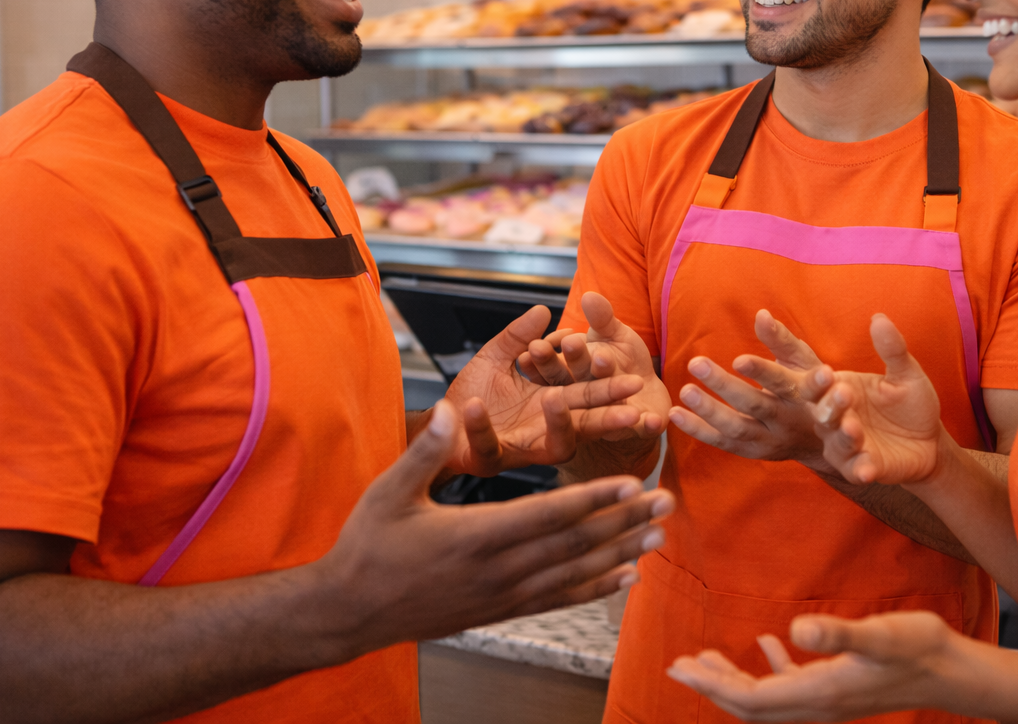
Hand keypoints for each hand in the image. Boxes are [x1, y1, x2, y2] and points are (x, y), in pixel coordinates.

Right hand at [319, 400, 675, 656]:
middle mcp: (497, 569)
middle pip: (574, 545)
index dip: (593, 501)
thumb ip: (425, 451)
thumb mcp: (389, 491)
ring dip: (619, 553)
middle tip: (665, 503)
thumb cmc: (369, 545)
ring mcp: (501, 594)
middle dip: (623, 522)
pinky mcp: (500, 610)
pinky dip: (594, 589)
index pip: (548, 516)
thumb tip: (447, 406)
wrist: (351, 611)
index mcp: (475, 535)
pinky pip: (557, 600)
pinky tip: (624, 577)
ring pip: (574, 574)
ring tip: (657, 535)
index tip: (630, 484)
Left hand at [444, 305, 647, 474]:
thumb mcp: (496, 357)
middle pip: (586, 426)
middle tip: (629, 412)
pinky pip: (489, 446)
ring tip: (554, 398)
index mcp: (552, 404)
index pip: (589, 396)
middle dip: (607, 419)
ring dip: (558, 426)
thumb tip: (543, 309)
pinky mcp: (489, 459)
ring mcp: (520, 448)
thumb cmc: (474, 393)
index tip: (635, 380)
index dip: (611, 390)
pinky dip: (481, 426)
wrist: (440, 422)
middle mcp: (544, 430)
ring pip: (553, 447)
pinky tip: (476, 403)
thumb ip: (517, 336)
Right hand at [517, 292, 669, 443]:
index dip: (547, 355)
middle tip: (572, 342)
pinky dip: (645, 425)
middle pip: (572, 386)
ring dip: (604, 394)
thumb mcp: (613, 335)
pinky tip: (651, 420)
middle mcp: (583, 404)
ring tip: (605, 366)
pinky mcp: (635, 433)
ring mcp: (607, 422)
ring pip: (602, 413)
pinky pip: (640, 431)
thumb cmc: (622, 359)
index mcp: (570, 379)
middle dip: (571, 363)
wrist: (647, 392)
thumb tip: (589, 296)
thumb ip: (602, 319)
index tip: (540, 340)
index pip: (553, 367)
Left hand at [666, 611, 955, 721]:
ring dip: (734, 680)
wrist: (952, 670)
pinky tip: (765, 644)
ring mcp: (828, 699)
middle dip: (712, 686)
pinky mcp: (839, 688)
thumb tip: (793, 628)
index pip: (750, 699)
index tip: (681, 665)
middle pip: (750, 706)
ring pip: (767, 698)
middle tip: (678, 664)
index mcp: (817, 693)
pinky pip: (792, 686)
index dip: (712, 684)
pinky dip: (771, 669)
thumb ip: (836, 634)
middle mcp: (817, 705)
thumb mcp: (877, 634)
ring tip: (705, 659)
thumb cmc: (917, 648)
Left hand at [669, 310, 835, 472]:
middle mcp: (787, 420)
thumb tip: (761, 314)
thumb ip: (781, 340)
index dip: (761, 372)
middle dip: (724, 386)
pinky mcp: (754, 452)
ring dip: (708, 411)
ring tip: (685, 391)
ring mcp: (770, 440)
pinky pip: (723, 442)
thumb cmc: (812, 388)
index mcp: (802, 394)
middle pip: (755, 405)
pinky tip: (675, 414)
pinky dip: (698, 430)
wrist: (829, 438)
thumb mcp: (805, 362)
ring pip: (737, 428)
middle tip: (696, 363)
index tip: (738, 359)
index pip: (782, 382)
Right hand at [803, 314, 943, 485]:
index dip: (815, 380)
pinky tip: (867, 469)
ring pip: (837, 443)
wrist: (930, 440)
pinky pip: (857, 470)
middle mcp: (833, 420)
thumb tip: (879, 318)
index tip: (825, 372)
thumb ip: (892, 349)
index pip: (815, 385)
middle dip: (830, 405)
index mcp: (836, 391)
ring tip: (853, 427)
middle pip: (821, 413)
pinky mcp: (861, 469)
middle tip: (843, 394)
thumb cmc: (909, 403)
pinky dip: (861, 469)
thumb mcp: (905, 374)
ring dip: (844, 436)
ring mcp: (845, 447)